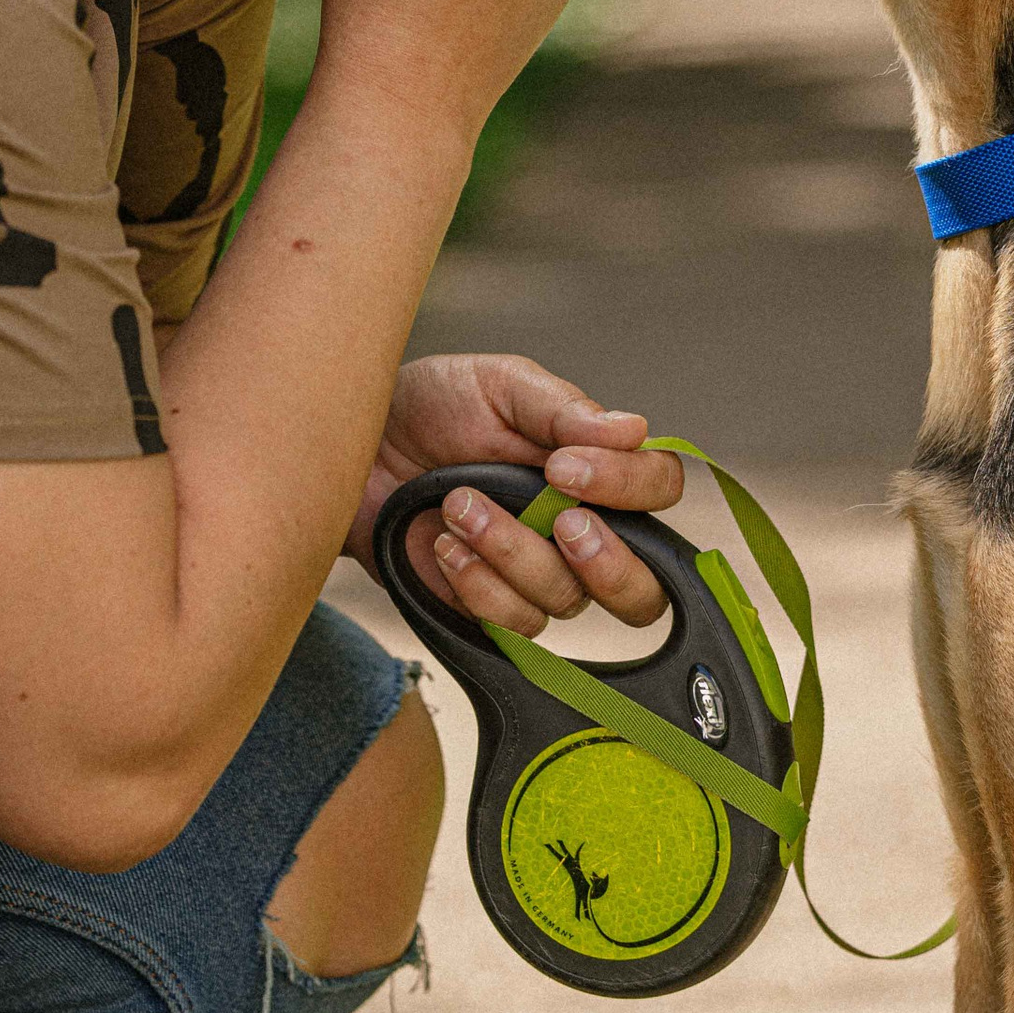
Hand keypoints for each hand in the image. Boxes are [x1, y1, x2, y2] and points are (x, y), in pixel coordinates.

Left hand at [348, 353, 684, 630]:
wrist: (356, 447)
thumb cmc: (430, 408)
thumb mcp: (499, 386)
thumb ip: (564, 409)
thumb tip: (634, 429)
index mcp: (595, 471)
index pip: (657, 492)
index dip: (629, 488)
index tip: (567, 468)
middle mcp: (577, 533)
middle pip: (641, 588)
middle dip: (605, 561)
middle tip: (559, 521)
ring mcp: (535, 579)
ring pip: (564, 602)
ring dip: (509, 552)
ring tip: (457, 505)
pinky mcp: (489, 612)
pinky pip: (510, 626)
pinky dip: (476, 584)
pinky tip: (443, 546)